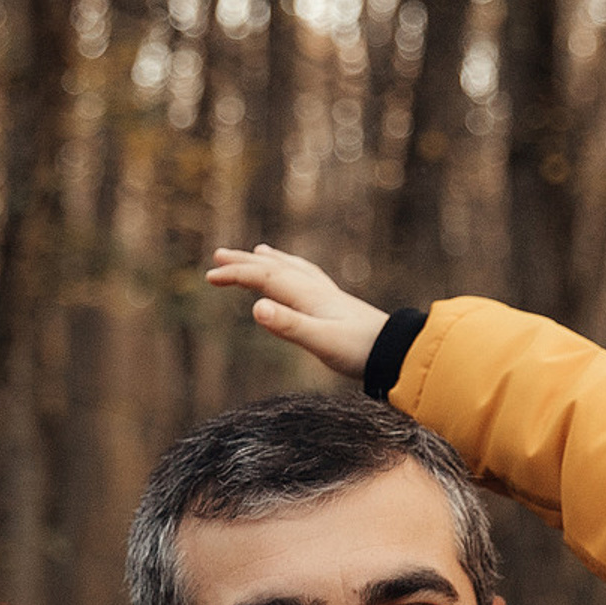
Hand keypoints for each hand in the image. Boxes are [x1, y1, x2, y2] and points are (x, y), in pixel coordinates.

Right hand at [206, 244, 388, 377]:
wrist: (396, 351)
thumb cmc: (358, 350)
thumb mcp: (320, 341)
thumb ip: (288, 325)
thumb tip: (255, 307)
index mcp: (306, 296)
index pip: (264, 278)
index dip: (235, 275)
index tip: (210, 277)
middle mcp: (315, 290)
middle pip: (274, 269)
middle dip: (244, 263)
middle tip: (217, 257)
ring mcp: (327, 296)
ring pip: (292, 270)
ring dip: (270, 262)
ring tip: (257, 253)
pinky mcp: (337, 306)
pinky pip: (309, 280)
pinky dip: (296, 273)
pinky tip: (299, 279)